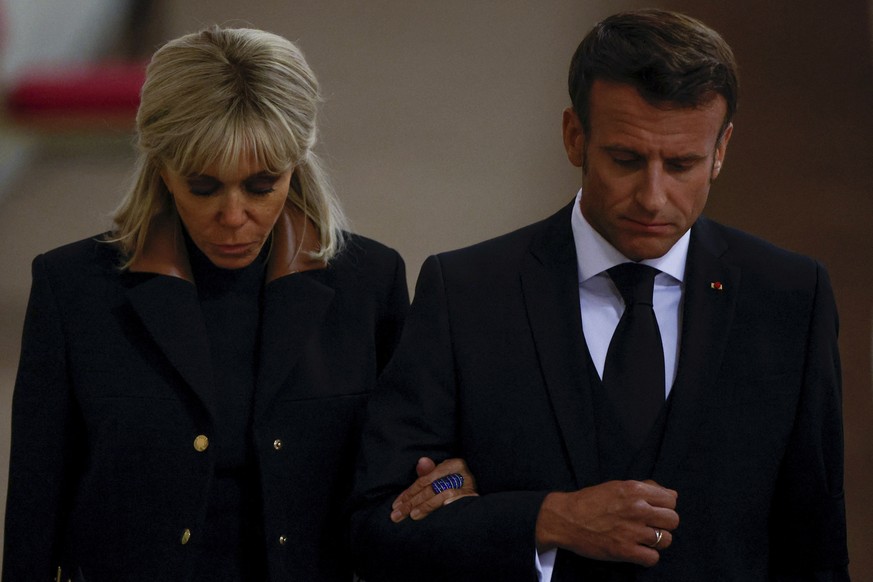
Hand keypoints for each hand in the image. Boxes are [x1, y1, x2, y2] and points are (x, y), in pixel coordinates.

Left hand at [390, 457, 478, 522]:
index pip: (425, 480)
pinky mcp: (475, 496)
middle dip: (411, 502)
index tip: (396, 504)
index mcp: (452, 464)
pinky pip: (460, 498)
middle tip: (397, 515)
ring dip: (426, 505)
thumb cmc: (460, 486)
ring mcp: (469, 484)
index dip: (408, 492)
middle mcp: (461, 471)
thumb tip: (420, 462)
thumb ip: (429, 474)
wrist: (487, 490)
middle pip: (431, 487)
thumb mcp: (443, 478)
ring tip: (413, 515)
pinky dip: (451, 503)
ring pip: (442, 493)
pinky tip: (442, 509)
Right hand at [535, 480, 678, 567]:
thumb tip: (670, 493)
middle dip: (665, 523)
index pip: (671, 499)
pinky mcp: (625, 550)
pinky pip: (653, 558)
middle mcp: (637, 509)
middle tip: (651, 525)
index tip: (656, 510)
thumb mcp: (617, 486)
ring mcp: (632, 531)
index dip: (666, 506)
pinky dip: (648, 556)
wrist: (565, 519)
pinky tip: (638, 551)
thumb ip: (644, 488)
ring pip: (666, 540)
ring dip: (657, 541)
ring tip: (644, 539)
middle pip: (673, 520)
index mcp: (634, 490)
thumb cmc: (590, 501)